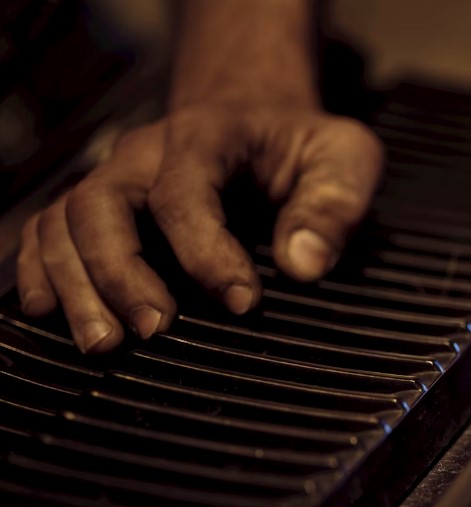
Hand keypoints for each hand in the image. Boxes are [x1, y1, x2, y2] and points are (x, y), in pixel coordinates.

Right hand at [16, 104, 384, 353]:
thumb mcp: (345, 158)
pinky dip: (41, 270)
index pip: (186, 191)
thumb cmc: (302, 146)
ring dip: (76, 285)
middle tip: (154, 330)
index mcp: (207, 135)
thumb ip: (334, 207)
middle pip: (102, 205)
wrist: (258, 115)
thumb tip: (304, 265)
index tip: (243, 303)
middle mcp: (145, 155)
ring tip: (103, 343)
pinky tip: (49, 313)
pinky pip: (46, 231)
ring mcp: (115, 180)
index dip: (207, 251)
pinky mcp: (100, 207)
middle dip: (121, 273)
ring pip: (63, 222)